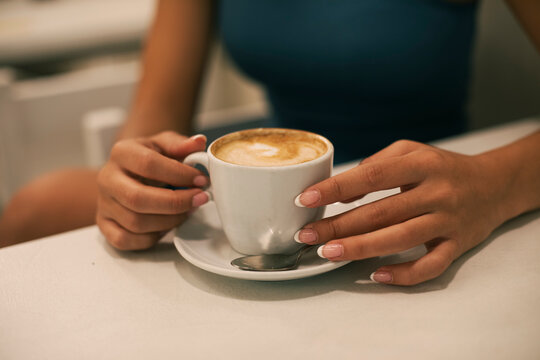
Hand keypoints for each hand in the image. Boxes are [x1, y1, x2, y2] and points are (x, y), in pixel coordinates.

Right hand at [96, 131, 208, 249]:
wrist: (128, 173)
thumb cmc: (149, 158)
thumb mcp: (164, 144)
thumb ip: (181, 144)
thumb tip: (199, 142)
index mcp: (122, 152)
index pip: (148, 164)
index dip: (179, 174)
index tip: (201, 180)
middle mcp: (107, 178)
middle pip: (138, 198)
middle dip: (176, 203)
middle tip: (200, 199)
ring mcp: (103, 203)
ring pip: (135, 222)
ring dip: (169, 221)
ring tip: (188, 211)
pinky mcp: (104, 224)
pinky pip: (126, 240)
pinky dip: (151, 238)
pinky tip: (167, 225)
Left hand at [294, 140, 508, 285]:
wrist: (494, 184)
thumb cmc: (441, 167)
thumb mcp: (411, 152)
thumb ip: (376, 166)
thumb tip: (342, 193)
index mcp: (421, 164)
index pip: (371, 176)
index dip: (336, 188)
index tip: (305, 198)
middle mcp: (436, 192)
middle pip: (381, 213)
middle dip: (338, 225)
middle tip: (307, 235)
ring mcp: (448, 221)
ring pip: (400, 239)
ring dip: (360, 248)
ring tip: (328, 253)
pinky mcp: (458, 245)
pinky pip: (430, 265)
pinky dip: (404, 273)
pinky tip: (376, 274)